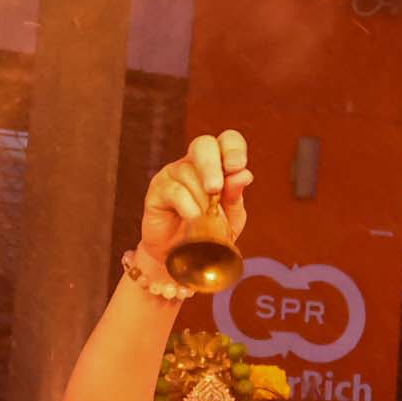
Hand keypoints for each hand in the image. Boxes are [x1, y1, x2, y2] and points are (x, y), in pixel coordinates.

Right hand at [136, 130, 250, 266]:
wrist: (184, 260)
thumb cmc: (210, 234)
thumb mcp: (231, 217)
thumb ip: (236, 196)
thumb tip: (244, 174)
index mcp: (218, 164)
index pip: (228, 141)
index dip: (233, 148)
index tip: (238, 166)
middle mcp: (194, 163)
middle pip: (203, 144)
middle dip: (211, 165)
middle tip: (215, 188)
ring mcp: (173, 173)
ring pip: (189, 172)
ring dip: (202, 199)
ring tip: (208, 220)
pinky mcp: (157, 189)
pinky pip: (175, 191)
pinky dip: (188, 207)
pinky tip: (194, 219)